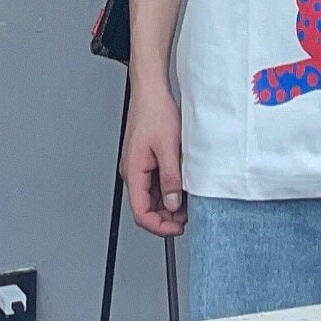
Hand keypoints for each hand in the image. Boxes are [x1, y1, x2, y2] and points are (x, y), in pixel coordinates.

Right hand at [120, 78, 187, 236]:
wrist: (151, 91)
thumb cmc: (155, 112)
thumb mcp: (169, 147)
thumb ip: (170, 178)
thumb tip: (172, 203)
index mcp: (134, 171)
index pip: (141, 213)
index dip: (159, 226)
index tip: (177, 228)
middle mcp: (132, 172)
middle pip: (145, 207)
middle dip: (166, 217)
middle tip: (186, 217)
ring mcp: (138, 166)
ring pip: (151, 196)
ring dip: (168, 203)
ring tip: (187, 201)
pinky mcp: (145, 160)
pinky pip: (154, 182)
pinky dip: (167, 189)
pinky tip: (181, 186)